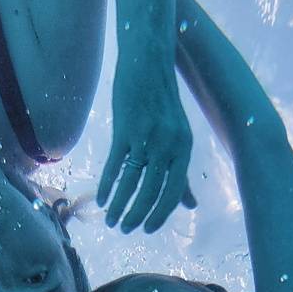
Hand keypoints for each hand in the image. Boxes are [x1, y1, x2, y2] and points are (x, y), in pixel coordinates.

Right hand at [97, 37, 194, 233]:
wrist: (148, 62)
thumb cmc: (163, 103)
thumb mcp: (179, 136)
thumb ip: (182, 172)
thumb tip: (190, 205)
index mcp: (183, 148)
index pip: (173, 192)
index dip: (160, 214)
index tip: (147, 229)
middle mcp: (168, 145)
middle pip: (152, 192)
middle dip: (137, 216)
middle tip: (125, 229)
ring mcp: (146, 137)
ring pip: (132, 182)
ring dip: (120, 206)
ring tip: (111, 221)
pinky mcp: (125, 129)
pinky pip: (115, 166)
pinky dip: (108, 186)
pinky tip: (102, 200)